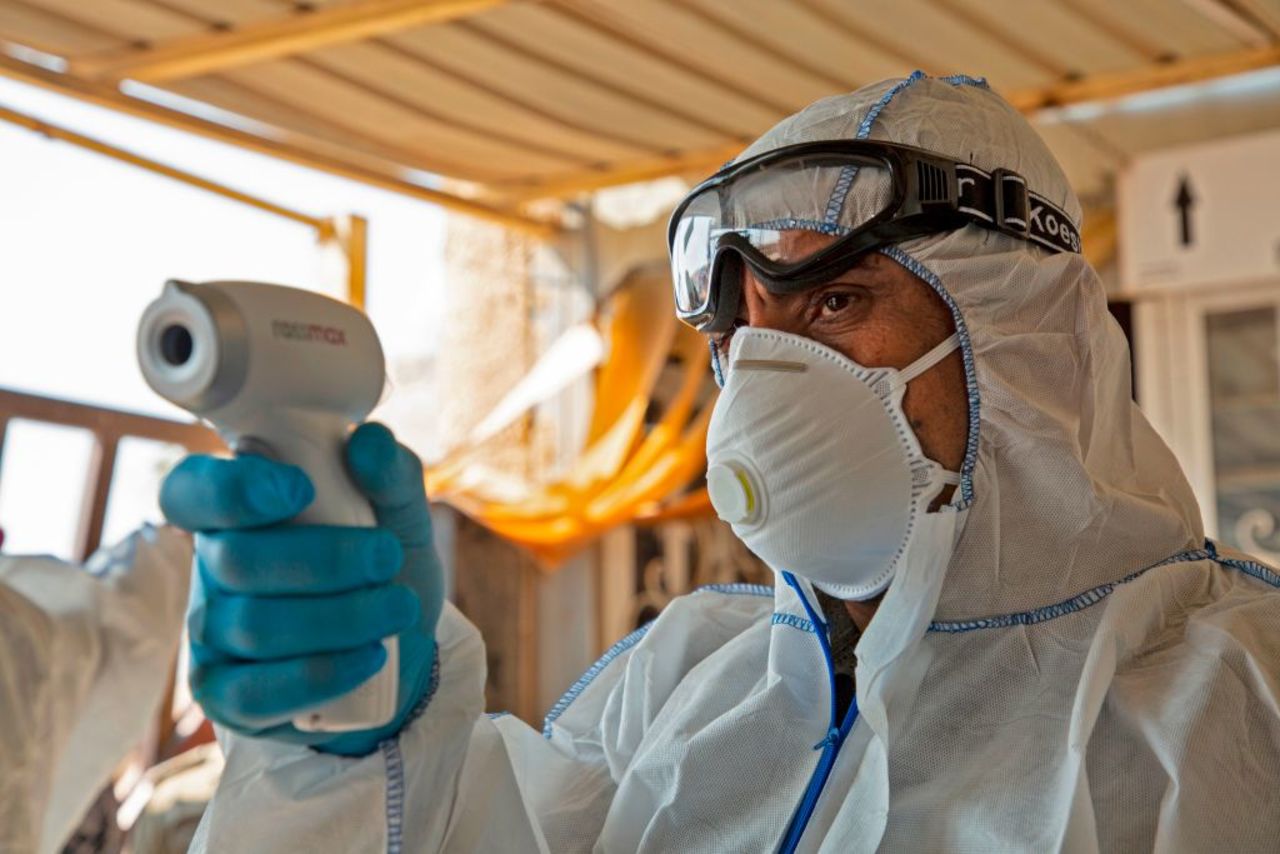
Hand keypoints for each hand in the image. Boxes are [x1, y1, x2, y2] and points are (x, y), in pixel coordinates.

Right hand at [160, 423, 443, 755]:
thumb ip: (391, 473)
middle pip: (237, 560)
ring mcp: (211, 634)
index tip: (301, 490)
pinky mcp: (225, 695)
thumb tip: (368, 441)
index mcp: (239, 510)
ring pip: (253, 626)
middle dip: (327, 559)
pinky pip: (254, 692)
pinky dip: (323, 673)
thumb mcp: (402, 515)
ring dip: (342, 616)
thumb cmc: (387, 570)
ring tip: (398, 608)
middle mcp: (213, 568)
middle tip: (388, 557)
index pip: (190, 490)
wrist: (405, 652)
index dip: (233, 490)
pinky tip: (370, 657)